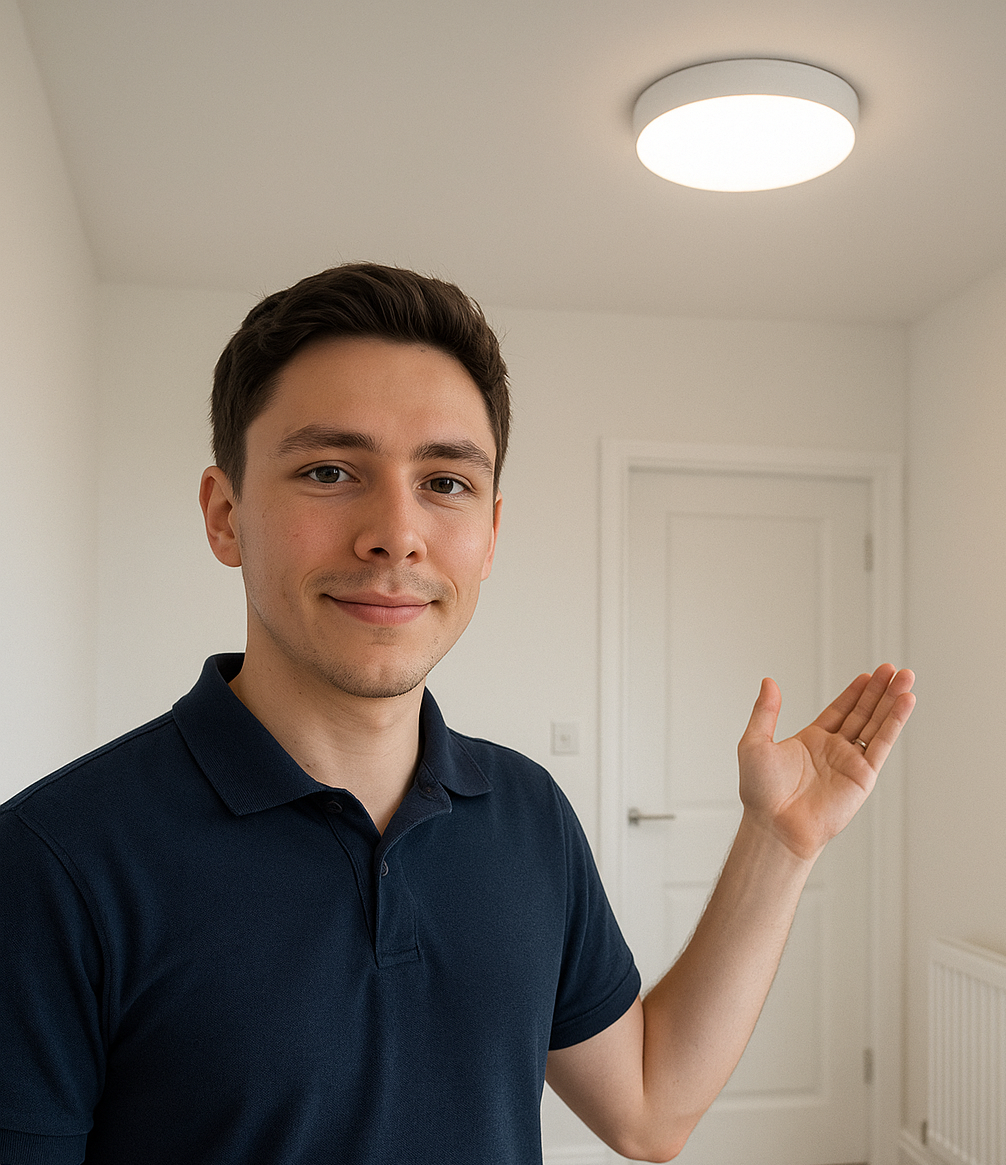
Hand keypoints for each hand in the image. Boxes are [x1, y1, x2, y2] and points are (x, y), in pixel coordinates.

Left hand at [737, 665, 915, 860]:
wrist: (775, 825)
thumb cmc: (760, 792)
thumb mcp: (755, 742)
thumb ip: (765, 711)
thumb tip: (767, 682)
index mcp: (811, 741)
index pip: (840, 710)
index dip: (855, 692)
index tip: (870, 675)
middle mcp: (833, 750)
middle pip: (863, 714)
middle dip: (879, 692)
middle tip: (895, 669)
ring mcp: (850, 763)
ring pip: (876, 725)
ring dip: (892, 702)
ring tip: (906, 678)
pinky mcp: (862, 776)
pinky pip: (882, 744)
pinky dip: (894, 722)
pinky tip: (905, 703)